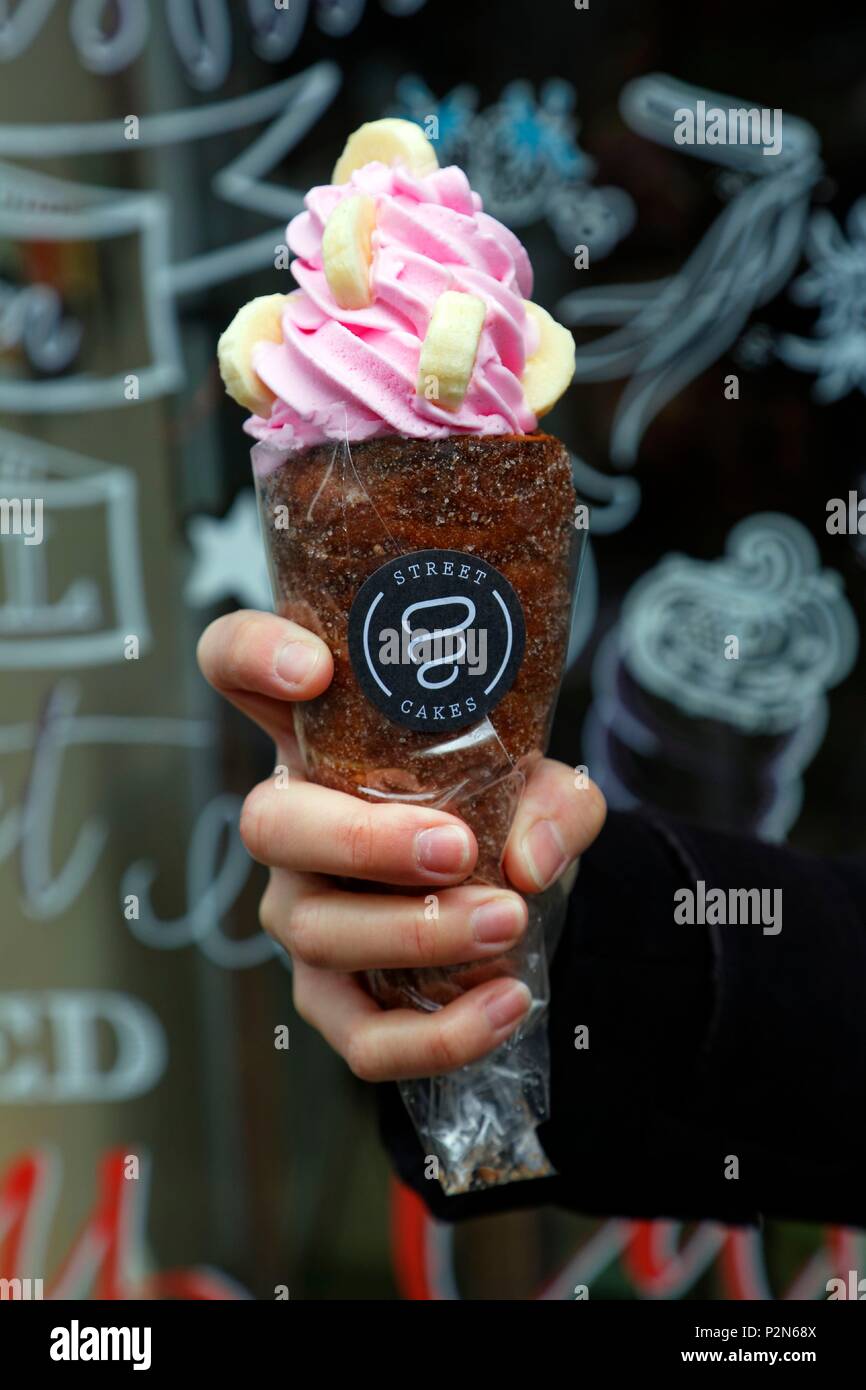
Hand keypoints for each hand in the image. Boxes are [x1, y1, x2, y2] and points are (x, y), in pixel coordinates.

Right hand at [197, 610, 606, 1081]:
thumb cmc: (500, 813)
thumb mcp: (543, 785)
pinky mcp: (331, 999)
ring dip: (417, 931)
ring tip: (507, 919)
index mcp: (322, 738)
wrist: (517, 896)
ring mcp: (302, 912)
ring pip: (318, 932)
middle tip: (456, 848)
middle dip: (361, 840)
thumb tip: (530, 859)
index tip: (314, 668)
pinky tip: (506, 1003)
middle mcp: (294, 821)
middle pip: (268, 823)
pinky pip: (359, 1036)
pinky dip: (435, 1034)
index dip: (251, 655)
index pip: (237, 666)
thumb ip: (552, 801)